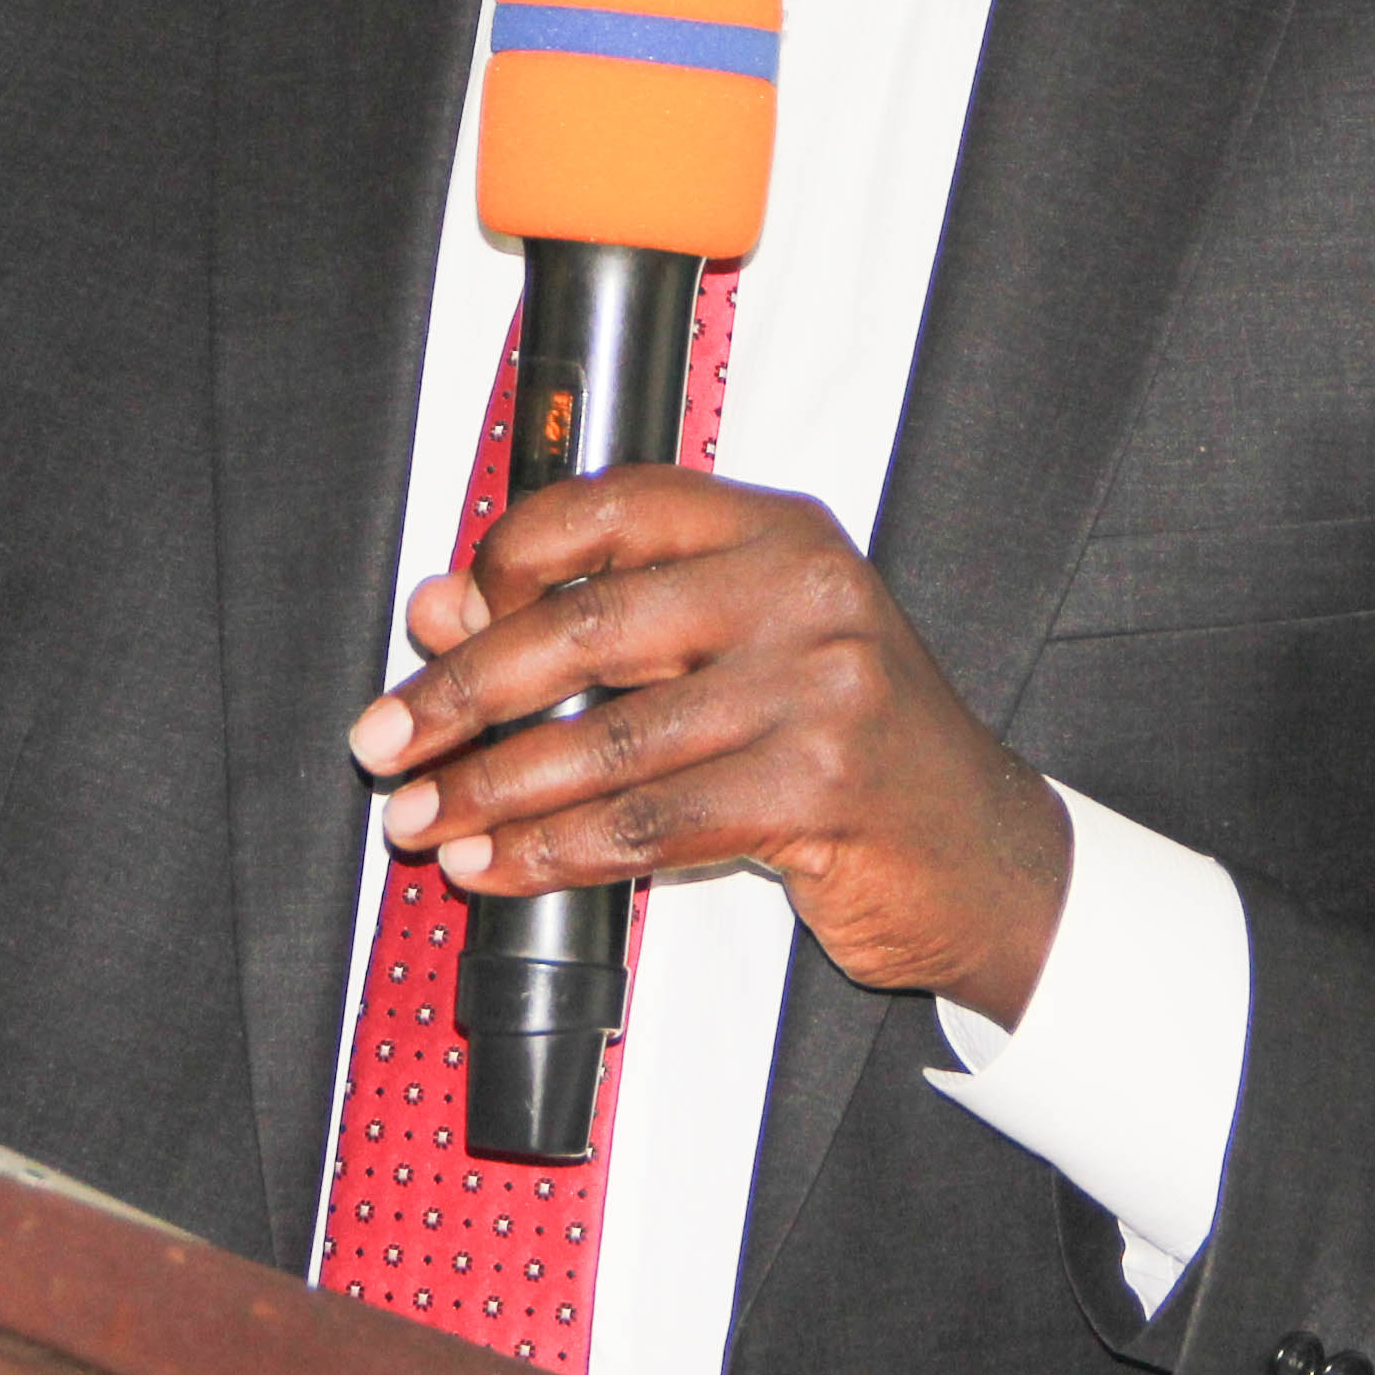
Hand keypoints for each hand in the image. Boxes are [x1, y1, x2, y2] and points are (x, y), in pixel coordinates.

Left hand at [346, 468, 1075, 1027]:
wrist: (987, 860)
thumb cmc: (856, 750)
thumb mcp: (732, 657)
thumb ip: (598, 624)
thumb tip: (444, 610)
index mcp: (777, 530)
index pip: (606, 508)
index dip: (502, 561)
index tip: (438, 625)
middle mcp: (801, 590)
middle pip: (585, 627)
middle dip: (461, 693)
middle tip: (387, 738)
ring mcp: (818, 687)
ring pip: (604, 742)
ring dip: (489, 790)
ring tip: (423, 819)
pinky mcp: (817, 789)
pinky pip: (646, 825)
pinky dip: (550, 853)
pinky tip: (500, 866)